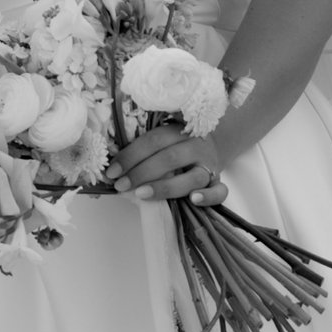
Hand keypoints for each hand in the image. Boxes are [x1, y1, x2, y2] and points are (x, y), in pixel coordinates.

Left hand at [112, 122, 229, 203]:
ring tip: (142, 194)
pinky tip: (193, 200)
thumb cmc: (175, 147)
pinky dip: (208, 196)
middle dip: (141, 173)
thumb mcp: (162, 140)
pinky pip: (219, 192)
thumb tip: (112, 168)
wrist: (209, 146)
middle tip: (121, 185)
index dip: (130, 156)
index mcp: (178, 131)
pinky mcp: (219, 182)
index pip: (153, 141)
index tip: (112, 172)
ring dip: (165, 187)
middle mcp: (196, 146)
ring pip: (192, 177)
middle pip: (169, 158)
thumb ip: (143, 150)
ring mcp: (210, 165)